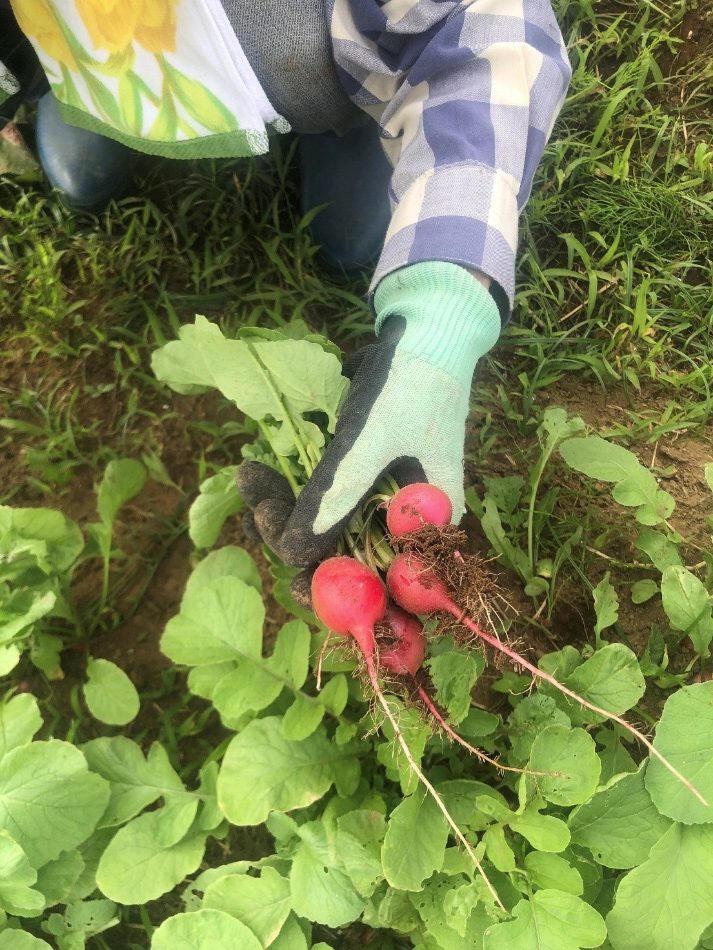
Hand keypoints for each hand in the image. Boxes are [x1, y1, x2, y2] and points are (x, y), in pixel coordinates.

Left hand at [236, 262, 500, 578]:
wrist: (429, 334)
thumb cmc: (409, 385)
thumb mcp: (370, 440)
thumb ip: (335, 496)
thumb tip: (294, 554)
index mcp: (428, 529)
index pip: (379, 585)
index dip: (332, 590)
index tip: (287, 579)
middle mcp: (408, 526)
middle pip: (346, 562)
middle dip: (295, 542)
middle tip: (254, 511)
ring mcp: (385, 505)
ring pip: (328, 532)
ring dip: (285, 514)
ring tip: (250, 482)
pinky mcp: (364, 482)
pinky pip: (324, 502)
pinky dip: (291, 493)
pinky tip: (258, 477)